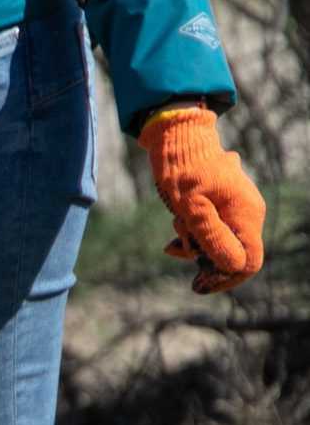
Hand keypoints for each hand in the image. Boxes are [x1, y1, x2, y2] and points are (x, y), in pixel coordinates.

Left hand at [143, 107, 265, 295]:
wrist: (179, 140)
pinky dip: (194, 235)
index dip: (226, 278)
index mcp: (246, 214)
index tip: (198, 284)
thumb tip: (232, 266)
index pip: (249, 262)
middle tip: (178, 244)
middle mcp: (248, 212)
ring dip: (195, 243)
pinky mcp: (224, 205)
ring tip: (177, 222)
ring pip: (219, 243)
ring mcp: (237, 208)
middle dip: (203, 257)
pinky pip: (213, 230)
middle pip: (232, 255)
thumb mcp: (192, 208)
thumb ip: (212, 237)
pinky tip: (176, 231)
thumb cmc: (183, 172)